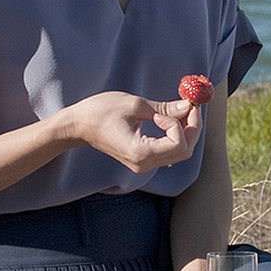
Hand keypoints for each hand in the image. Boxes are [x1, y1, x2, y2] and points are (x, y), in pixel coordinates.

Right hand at [64, 91, 201, 172]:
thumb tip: (188, 106)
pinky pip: (169, 151)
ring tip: (180, 109)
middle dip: (192, 128)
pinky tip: (171, 118)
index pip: (178, 144)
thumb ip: (164, 108)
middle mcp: (144, 164)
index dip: (182, 123)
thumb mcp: (134, 104)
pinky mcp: (143, 160)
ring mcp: (143, 165)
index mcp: (140, 153)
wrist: (78, 126)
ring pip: (179, 153)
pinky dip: (176, 135)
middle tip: (190, 106)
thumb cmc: (100, 112)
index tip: (175, 106)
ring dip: (186, 131)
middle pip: (184, 151)